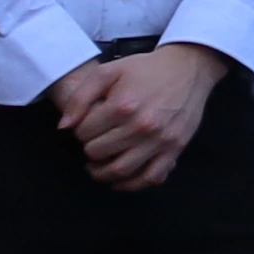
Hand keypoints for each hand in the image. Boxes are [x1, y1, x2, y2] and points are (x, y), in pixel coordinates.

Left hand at [47, 44, 225, 193]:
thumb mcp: (108, 71)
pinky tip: (122, 180)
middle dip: (90, 150)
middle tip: (94, 143)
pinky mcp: (175, 148)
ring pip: (121, 171)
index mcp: (122, 106)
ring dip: (103, 173)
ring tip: (98, 166)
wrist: (188, 68)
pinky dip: (133, 185)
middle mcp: (141, 126)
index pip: (84, 133)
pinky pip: (151, 177)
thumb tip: (64, 127)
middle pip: (98, 153)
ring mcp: (160, 140)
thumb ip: (80, 98)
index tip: (88, 126)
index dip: (80, 131)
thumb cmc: (146, 69)